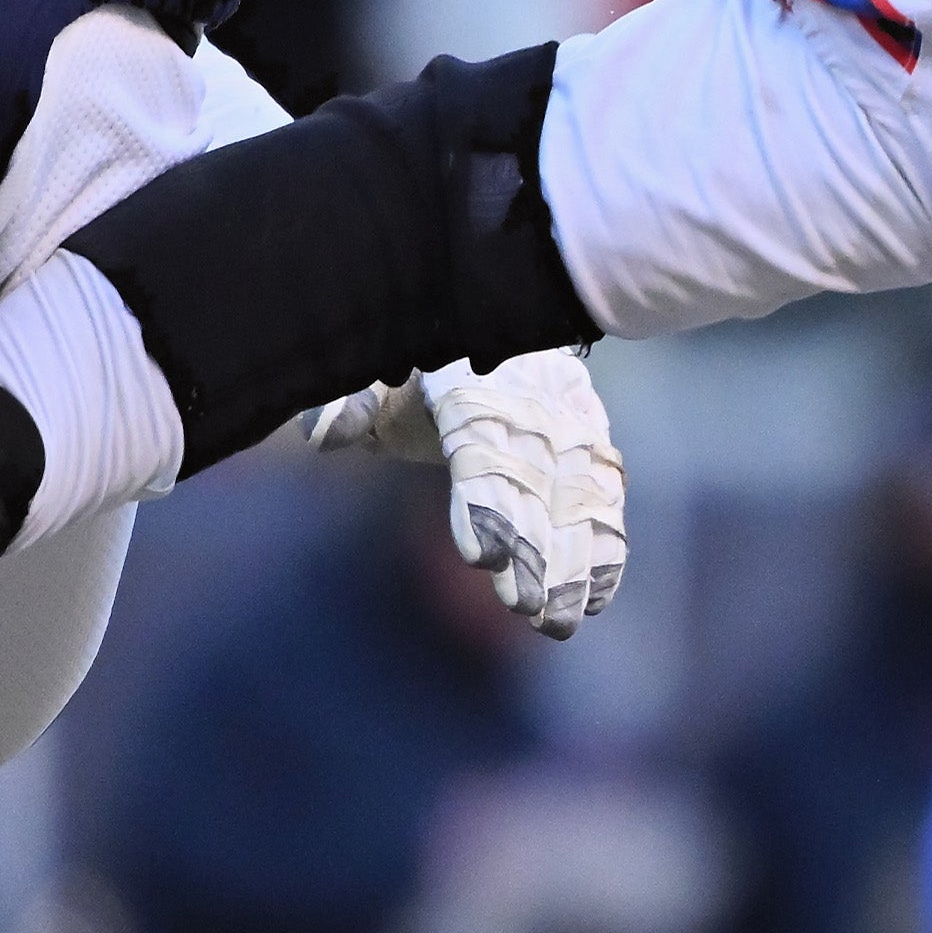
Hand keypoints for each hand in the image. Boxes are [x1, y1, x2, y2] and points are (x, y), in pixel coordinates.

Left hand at [310, 350, 628, 636]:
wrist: (488, 311)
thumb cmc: (416, 362)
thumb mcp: (375, 369)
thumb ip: (351, 399)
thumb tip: (327, 433)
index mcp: (468, 381)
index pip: (481, 447)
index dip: (484, 503)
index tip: (482, 558)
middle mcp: (528, 399)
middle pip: (534, 482)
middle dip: (532, 547)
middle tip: (524, 608)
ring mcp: (566, 419)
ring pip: (576, 494)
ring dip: (573, 560)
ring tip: (559, 621)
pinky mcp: (591, 438)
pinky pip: (603, 493)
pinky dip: (604, 543)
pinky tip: (597, 595)